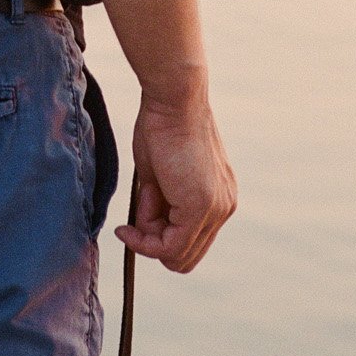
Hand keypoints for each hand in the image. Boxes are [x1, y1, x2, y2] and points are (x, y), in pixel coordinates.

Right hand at [117, 88, 236, 272]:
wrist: (173, 100)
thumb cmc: (162, 126)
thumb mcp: (160, 177)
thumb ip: (161, 206)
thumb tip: (148, 231)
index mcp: (218, 197)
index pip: (190, 242)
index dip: (158, 238)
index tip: (134, 221)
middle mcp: (223, 207)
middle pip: (185, 255)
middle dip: (153, 241)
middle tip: (136, 213)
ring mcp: (216, 209)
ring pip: (177, 255)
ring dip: (149, 238)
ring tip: (142, 199)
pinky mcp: (202, 207)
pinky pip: (171, 246)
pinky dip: (145, 241)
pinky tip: (132, 221)